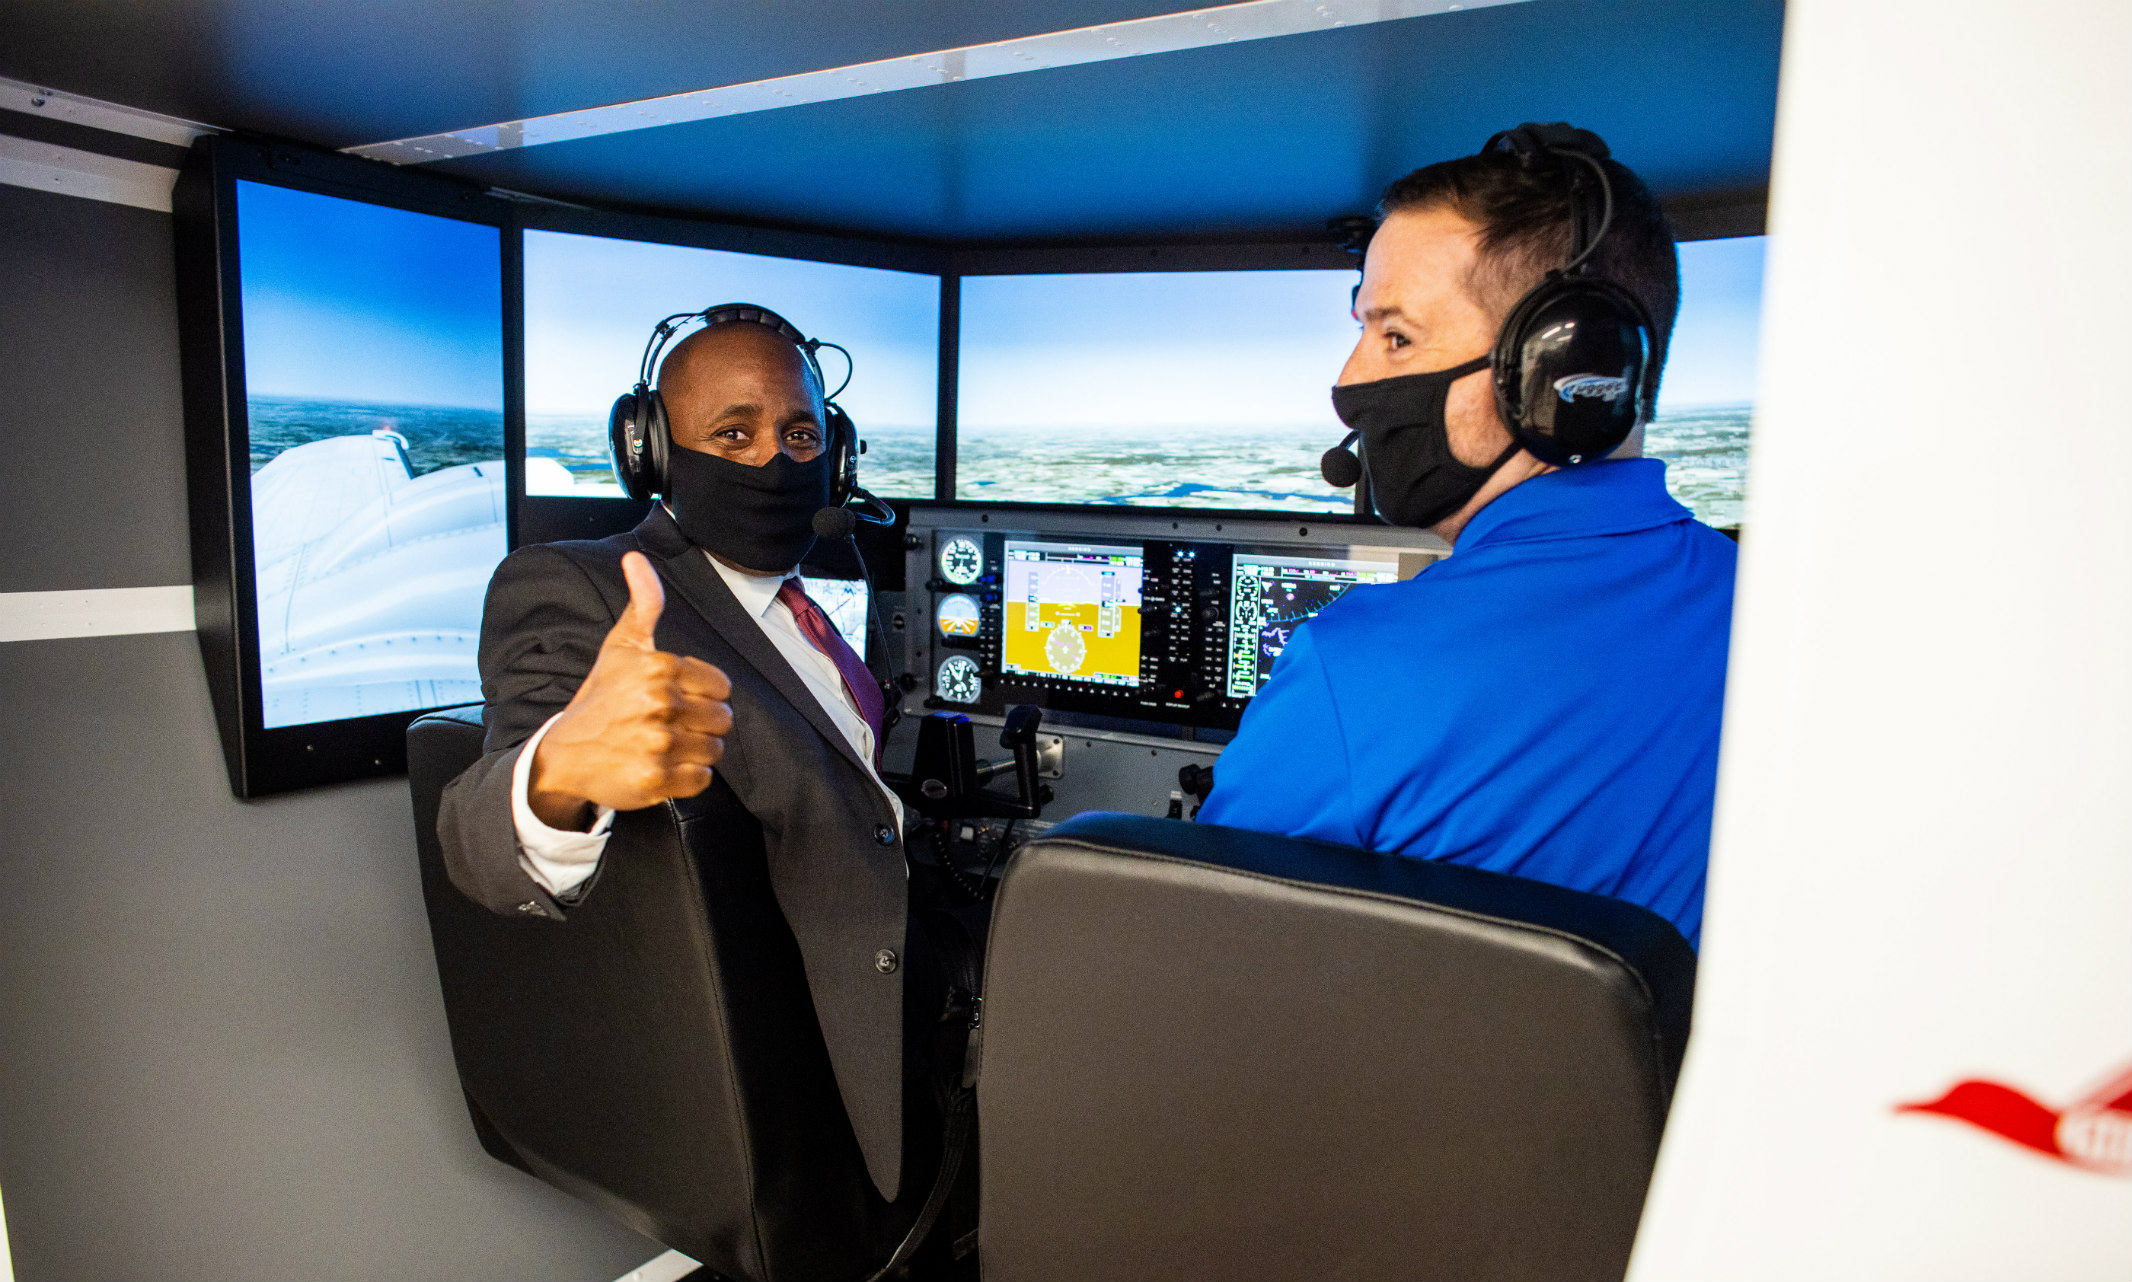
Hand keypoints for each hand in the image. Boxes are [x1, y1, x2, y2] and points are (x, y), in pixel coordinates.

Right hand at [528, 552, 733, 828]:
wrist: (563, 753)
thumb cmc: (600, 698)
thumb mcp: (620, 646)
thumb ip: (643, 603)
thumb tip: (635, 558)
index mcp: (658, 668)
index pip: (721, 686)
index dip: (704, 694)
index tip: (678, 699)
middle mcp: (659, 704)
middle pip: (723, 719)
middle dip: (703, 724)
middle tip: (671, 726)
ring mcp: (658, 744)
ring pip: (715, 750)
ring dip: (696, 751)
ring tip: (666, 746)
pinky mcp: (656, 780)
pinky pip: (702, 779)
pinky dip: (687, 778)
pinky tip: (662, 766)